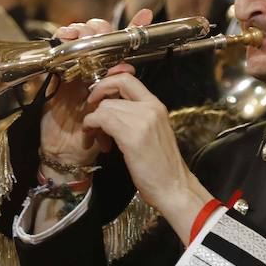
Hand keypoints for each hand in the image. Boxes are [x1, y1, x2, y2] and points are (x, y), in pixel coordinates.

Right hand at [38, 9, 153, 169]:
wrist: (70, 158)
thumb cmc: (96, 140)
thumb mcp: (116, 118)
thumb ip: (120, 94)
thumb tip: (125, 66)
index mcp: (112, 80)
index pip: (124, 50)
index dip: (134, 30)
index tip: (145, 14)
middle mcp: (93, 74)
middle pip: (97, 40)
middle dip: (99, 29)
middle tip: (100, 30)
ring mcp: (73, 75)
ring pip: (77, 42)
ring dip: (81, 32)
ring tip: (82, 31)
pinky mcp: (55, 81)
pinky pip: (55, 56)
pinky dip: (59, 43)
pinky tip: (64, 36)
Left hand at [83, 71, 212, 243]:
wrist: (174, 187)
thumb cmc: (162, 166)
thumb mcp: (153, 132)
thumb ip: (137, 116)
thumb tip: (114, 109)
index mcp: (156, 105)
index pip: (128, 78)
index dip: (108, 81)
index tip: (98, 96)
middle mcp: (150, 107)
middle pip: (114, 87)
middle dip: (96, 97)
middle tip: (92, 115)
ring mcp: (142, 120)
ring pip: (105, 106)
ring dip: (93, 120)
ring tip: (97, 139)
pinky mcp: (131, 135)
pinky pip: (101, 119)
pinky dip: (91, 128)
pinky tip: (96, 142)